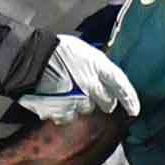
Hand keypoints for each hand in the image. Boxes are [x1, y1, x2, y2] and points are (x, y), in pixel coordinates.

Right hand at [17, 34, 139, 123]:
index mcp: (99, 67)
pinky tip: (57, 100)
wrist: (30, 59)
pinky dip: (65, 110)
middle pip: (106, 101)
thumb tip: (102, 75)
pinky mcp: (62, 111)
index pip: (121, 85)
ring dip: (82, 103)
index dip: (130, 99)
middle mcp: (92, 86)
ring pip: (87, 109)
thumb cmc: (55, 49)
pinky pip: (69, 115)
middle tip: (96, 97)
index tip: (134, 110)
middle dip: (104, 101)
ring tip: (68, 92)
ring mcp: (77, 101)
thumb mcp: (82, 50)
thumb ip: (95, 65)